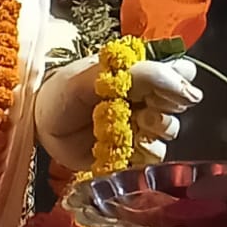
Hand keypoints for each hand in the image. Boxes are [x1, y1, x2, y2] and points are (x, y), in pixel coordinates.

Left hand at [34, 53, 201, 169]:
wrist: (39, 122)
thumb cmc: (63, 90)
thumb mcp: (96, 75)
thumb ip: (140, 75)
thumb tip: (188, 87)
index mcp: (140, 70)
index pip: (180, 71)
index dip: (179, 81)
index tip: (163, 89)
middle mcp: (145, 96)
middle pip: (180, 102)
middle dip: (167, 107)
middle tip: (145, 108)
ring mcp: (139, 125)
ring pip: (170, 129)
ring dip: (157, 129)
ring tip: (135, 124)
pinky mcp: (131, 151)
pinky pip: (154, 156)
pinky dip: (146, 153)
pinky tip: (130, 147)